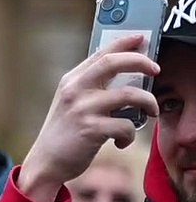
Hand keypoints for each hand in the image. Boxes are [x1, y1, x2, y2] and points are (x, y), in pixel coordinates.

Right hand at [20, 33, 159, 201]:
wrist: (45, 163)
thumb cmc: (62, 135)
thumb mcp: (70, 104)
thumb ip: (90, 88)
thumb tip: (124, 75)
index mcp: (71, 81)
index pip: (101, 53)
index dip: (125, 43)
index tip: (142, 38)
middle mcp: (75, 90)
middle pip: (114, 63)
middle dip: (142, 62)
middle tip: (156, 70)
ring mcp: (83, 109)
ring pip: (131, 95)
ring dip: (149, 103)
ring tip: (150, 111)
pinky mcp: (91, 129)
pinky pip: (126, 125)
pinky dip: (129, 135)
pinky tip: (120, 141)